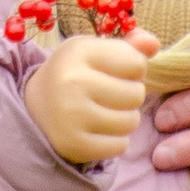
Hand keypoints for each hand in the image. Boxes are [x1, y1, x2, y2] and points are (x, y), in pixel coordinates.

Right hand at [26, 29, 154, 167]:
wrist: (35, 107)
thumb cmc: (75, 74)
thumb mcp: (95, 51)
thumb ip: (129, 46)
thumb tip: (154, 44)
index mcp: (79, 51)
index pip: (137, 63)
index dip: (133, 70)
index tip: (116, 73)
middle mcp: (72, 81)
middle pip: (136, 94)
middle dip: (130, 96)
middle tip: (110, 96)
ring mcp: (71, 115)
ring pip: (131, 121)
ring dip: (125, 119)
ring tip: (106, 113)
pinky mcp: (74, 144)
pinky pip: (119, 145)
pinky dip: (115, 141)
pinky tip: (99, 131)